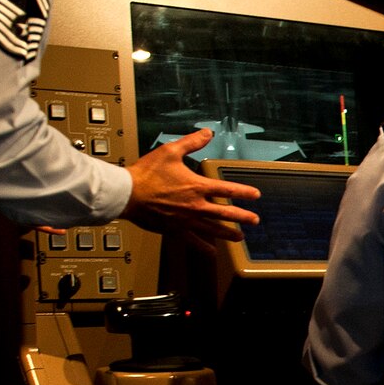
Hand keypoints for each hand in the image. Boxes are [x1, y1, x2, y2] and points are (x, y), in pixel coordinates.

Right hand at [123, 129, 261, 243]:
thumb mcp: (170, 151)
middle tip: (254, 220)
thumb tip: (207, 133)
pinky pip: (193, 240)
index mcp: (197, 186)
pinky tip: (212, 252)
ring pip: (213, 229)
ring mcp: (186, 220)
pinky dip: (204, 247)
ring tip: (240, 237)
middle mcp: (195, 205)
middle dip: (243, 216)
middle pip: (226, 212)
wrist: (127, 194)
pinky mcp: (174, 229)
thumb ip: (191, 142)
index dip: (244, 192)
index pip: (227, 189)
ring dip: (229, 233)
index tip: (255, 195)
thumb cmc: (146, 173)